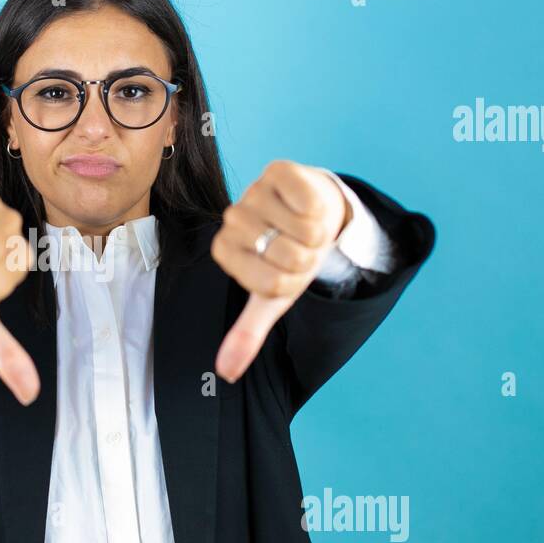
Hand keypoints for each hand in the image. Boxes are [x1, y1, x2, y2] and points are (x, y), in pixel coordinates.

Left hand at [211, 160, 349, 382]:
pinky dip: (319, 209)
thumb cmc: (290, 256)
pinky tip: (309, 205)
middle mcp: (232, 219)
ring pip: (302, 230)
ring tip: (306, 226)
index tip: (288, 268)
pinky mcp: (278, 170)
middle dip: (307, 256)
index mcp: (225, 250)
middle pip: (289, 256)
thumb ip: (248, 333)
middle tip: (301, 246)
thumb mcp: (272, 298)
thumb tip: (226, 372)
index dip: (292, 280)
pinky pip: (307, 201)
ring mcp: (253, 192)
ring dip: (316, 232)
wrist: (316, 213)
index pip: (271, 283)